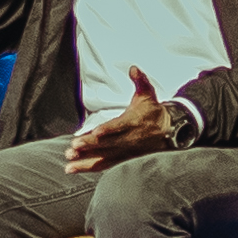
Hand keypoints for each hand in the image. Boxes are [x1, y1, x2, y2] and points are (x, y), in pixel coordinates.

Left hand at [67, 79, 182, 170]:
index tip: (96, 132)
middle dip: (90, 146)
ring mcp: (125, 151)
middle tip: (74, 147)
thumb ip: (140, 81)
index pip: (119, 126)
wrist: (168, 130)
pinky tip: (73, 168)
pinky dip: (88, 167)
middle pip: (108, 144)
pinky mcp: (121, 158)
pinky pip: (104, 165)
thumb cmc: (152, 111)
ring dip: (86, 160)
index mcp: (133, 121)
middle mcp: (128, 139)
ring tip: (69, 162)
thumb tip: (133, 68)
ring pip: (104, 157)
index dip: (108, 130)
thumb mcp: (148, 94)